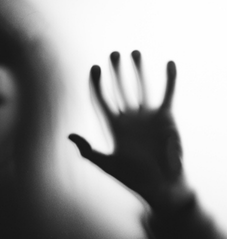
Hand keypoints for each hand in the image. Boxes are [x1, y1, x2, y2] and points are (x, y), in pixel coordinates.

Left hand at [69, 51, 191, 212]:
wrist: (159, 185)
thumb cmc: (132, 177)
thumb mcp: (107, 164)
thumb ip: (88, 150)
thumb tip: (69, 136)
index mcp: (113, 126)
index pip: (102, 100)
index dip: (97, 84)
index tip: (94, 68)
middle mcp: (129, 118)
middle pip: (120, 89)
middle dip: (116, 72)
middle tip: (113, 54)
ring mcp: (147, 116)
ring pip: (141, 87)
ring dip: (138, 70)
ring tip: (134, 52)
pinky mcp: (166, 118)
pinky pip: (167, 94)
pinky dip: (169, 79)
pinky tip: (169, 63)